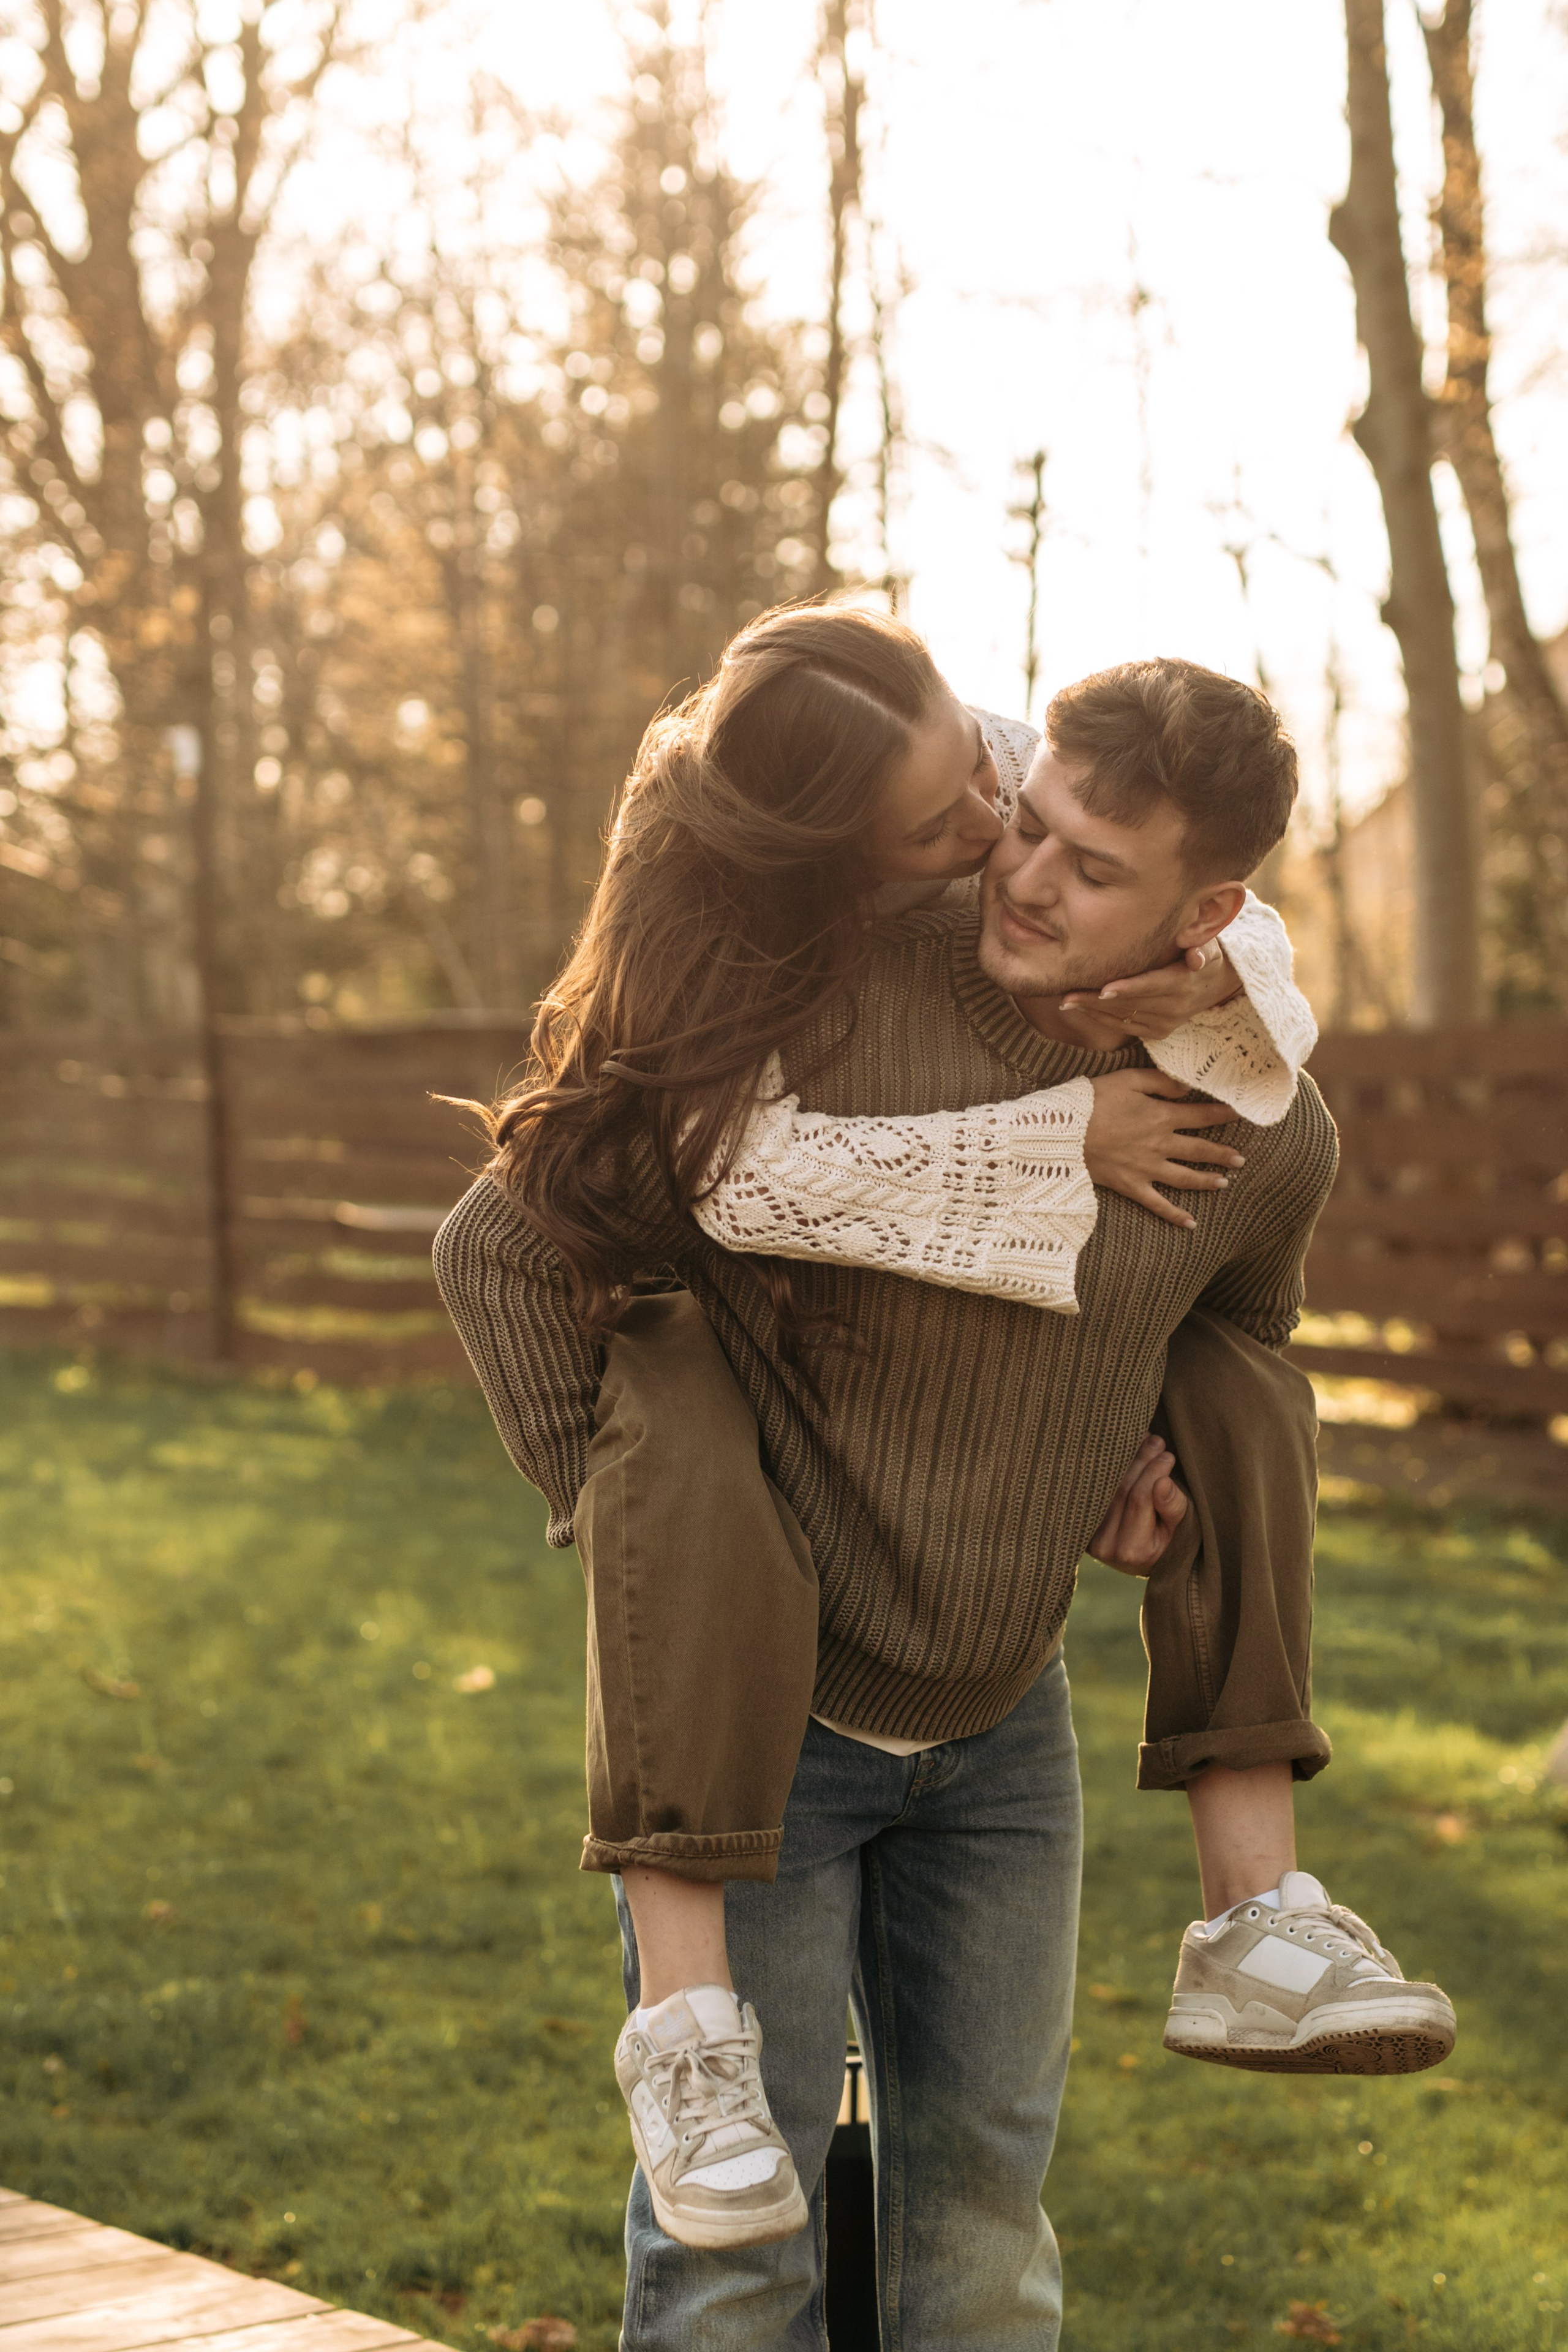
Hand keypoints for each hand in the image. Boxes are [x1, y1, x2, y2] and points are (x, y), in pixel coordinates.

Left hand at [1060, 937, 1243, 1040]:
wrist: (1213, 985)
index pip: (1151, 985)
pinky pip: (1125, 1027)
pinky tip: (1083, 1010)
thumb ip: (1200, 949)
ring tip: (1066, 1002)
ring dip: (1093, 1011)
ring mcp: (1165, 1023)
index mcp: (1182, 984)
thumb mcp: (1207, 947)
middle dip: (1096, 1001)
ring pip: (1123, 1017)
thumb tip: (1195, 957)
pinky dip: (1103, 1019)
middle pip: (1129, 1004)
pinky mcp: (1158, 1032)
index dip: (1128, 988)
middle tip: (1067, 995)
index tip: (1104, 989)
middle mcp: (1173, 1008)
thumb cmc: (1202, 955)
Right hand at [1084, 1068, 1244, 1230]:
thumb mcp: (1127, 1079)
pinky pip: (1157, 1204)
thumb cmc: (1092, 1101)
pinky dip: (1175, 1216)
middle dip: (1222, 1153)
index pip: (1200, 1115)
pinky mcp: (1131, 1186)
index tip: (1240, 1114)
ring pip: (1185, 1177)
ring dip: (1207, 1181)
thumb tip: (1187, 1086)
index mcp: (1160, 1116)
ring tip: (1224, 1183)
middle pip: (1198, 1149)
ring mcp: (1147, 1168)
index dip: (1222, 1114)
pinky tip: (1191, 1224)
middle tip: (1241, 1159)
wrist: (1063, 1131)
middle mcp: (1160, 1144)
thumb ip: (1160, 1081)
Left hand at [1087, 1434, 1188, 1575]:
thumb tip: (1163, 1482)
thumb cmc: (1168, 1543)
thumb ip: (1174, 1507)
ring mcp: (1087, 1533)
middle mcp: (1103, 1544)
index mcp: (1131, 1550)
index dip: (1153, 1473)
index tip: (1168, 1455)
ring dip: (1124, 1459)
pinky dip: (1110, 1468)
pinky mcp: (1080, 1522)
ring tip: (1143, 1440)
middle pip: (1119, 1489)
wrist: (1143, 1558)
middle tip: (1156, 1441)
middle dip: (1140, 1460)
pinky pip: (1094, 1488)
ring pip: (1104, 1485)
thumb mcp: (1180, 1530)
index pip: (1139, 1499)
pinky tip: (1124, 1451)